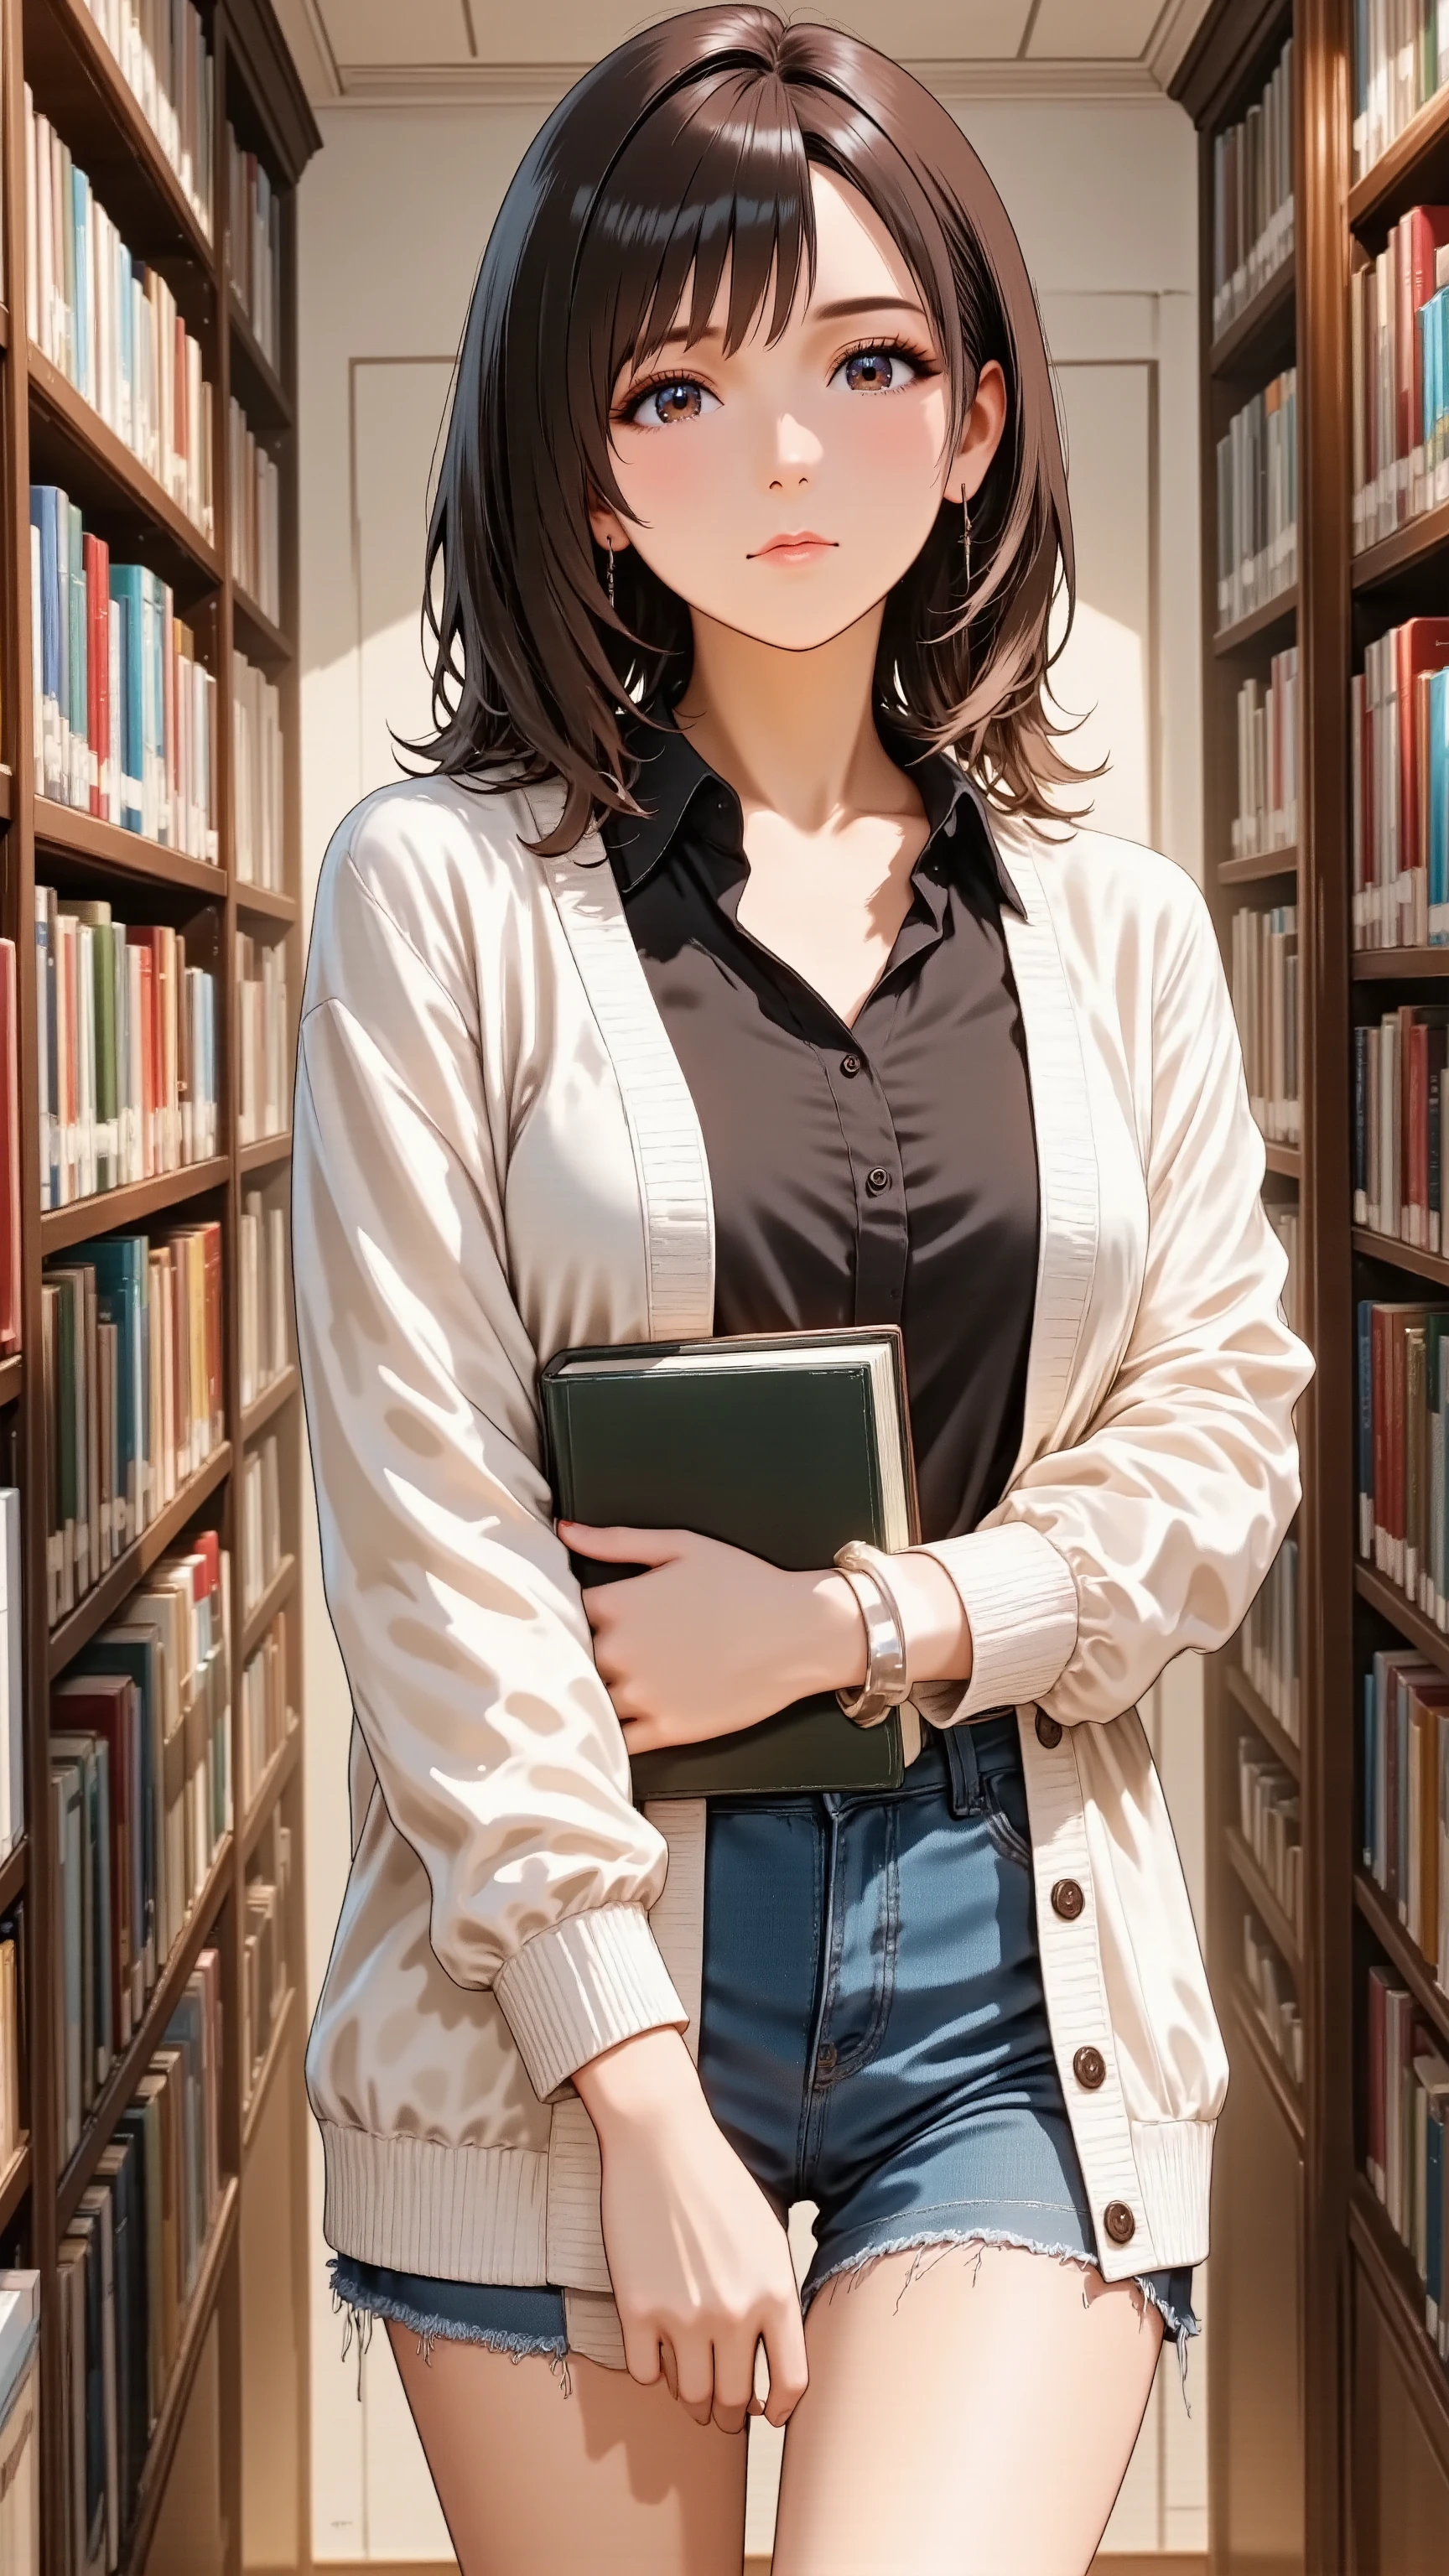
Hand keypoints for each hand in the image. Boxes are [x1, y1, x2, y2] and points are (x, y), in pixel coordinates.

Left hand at [561, 1520, 862, 1751]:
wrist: (798, 1631)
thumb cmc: (743, 1582)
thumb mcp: (680, 1546)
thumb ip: (615, 1541)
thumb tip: (564, 1531)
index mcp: (618, 1604)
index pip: (566, 1609)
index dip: (577, 1611)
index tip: (591, 1612)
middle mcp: (620, 1652)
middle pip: (574, 1656)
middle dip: (586, 1650)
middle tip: (610, 1645)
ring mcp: (641, 1696)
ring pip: (592, 1698)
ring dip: (596, 1690)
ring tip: (617, 1679)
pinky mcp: (665, 1730)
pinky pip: (618, 1739)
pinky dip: (611, 1731)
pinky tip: (618, 1720)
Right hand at [574, 2028, 807, 2431]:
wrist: (661, 2141)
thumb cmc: (718, 2180)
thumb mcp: (767, 2235)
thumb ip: (774, 2294)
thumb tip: (772, 2350)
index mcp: (775, 2293)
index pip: (791, 2382)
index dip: (781, 2409)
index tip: (770, 2415)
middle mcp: (733, 2313)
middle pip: (735, 2399)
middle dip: (731, 2414)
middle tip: (725, 2413)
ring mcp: (681, 2315)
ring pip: (692, 2395)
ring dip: (693, 2400)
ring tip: (692, 2391)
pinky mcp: (636, 2309)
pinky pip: (646, 2373)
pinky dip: (653, 2372)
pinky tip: (657, 2356)